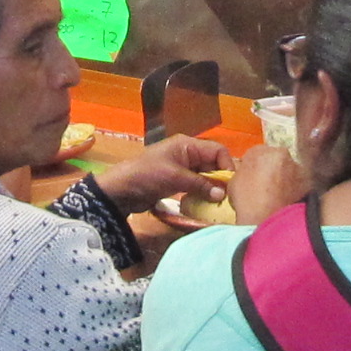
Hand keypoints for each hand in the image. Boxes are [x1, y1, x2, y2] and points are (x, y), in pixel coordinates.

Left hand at [93, 134, 228, 220]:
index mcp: (187, 145)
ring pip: (205, 176)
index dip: (226, 166)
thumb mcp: (175, 178)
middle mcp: (187, 154)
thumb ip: (200, 184)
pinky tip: (203, 204)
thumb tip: (222, 194)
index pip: (217, 151)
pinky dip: (201, 193)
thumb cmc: (147, 176)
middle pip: (213, 164)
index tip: (229, 185)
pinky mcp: (176, 182)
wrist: (120, 190)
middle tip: (225, 198)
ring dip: (211, 188)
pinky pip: (195, 185)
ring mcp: (182, 168)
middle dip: (220, 179)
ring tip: (216, 204)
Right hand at [231, 140, 309, 223]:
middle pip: (276, 158)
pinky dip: (294, 188)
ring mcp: (296, 167)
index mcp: (259, 150)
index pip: (257, 153)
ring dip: (285, 177)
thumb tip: (246, 171)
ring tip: (277, 194)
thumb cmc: (246, 201)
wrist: (265, 218)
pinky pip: (298, 182)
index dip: (255, 165)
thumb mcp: (234, 182)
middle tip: (266, 184)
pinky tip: (287, 199)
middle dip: (272, 168)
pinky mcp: (307, 181)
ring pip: (289, 169)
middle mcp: (281, 153)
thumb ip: (242, 171)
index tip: (255, 175)